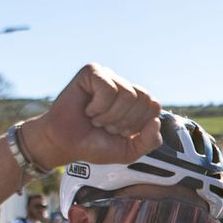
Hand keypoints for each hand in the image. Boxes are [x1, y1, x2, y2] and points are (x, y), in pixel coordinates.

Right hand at [19, 64, 162, 171]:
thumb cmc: (95, 145)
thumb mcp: (130, 151)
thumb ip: (150, 141)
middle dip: (124, 122)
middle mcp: (124, 85)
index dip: (137, 125)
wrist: (66, 144)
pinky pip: (108, 89)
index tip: (119, 132)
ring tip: (96, 119)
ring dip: (110, 116)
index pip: (154, 107)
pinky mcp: (92, 71)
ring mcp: (109, 76)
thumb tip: (156, 121)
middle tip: (106, 126)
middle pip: (143, 99)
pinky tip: (88, 109)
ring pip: (127, 95)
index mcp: (137, 102)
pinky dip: (99, 106)